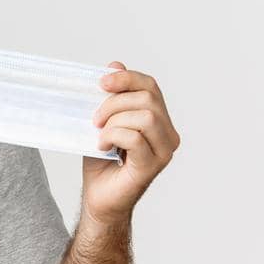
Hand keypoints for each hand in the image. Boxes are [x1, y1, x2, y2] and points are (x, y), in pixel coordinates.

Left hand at [81, 62, 180, 227]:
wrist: (98, 199)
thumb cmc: (102, 162)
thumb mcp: (103, 121)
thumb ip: (112, 96)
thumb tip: (115, 64)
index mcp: (160, 120)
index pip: (150, 86)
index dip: (126, 78)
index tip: (101, 82)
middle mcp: (168, 135)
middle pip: (148, 98)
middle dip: (115, 102)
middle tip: (95, 118)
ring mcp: (164, 151)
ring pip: (146, 116)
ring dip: (115, 120)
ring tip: (100, 133)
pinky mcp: (152, 166)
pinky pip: (136, 138)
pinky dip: (114, 136)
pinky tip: (103, 146)